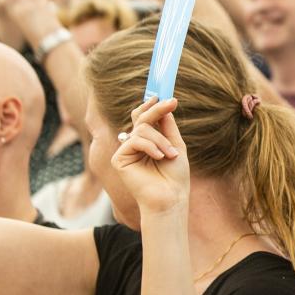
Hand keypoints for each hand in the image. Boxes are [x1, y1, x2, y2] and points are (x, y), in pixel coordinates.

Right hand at [110, 96, 189, 215]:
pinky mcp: (118, 159)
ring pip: (141, 129)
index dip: (152, 106)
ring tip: (171, 154)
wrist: (170, 198)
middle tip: (171, 102)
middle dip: (157, 109)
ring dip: (161, 139)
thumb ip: (167, 126)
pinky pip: (135, 140)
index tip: (166, 97)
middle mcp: (135, 145)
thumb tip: (162, 104)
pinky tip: (160, 158)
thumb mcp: (176, 146)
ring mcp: (126, 151)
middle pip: (141, 118)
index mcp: (148, 142)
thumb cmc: (175, 177)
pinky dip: (151, 147)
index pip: (145, 118)